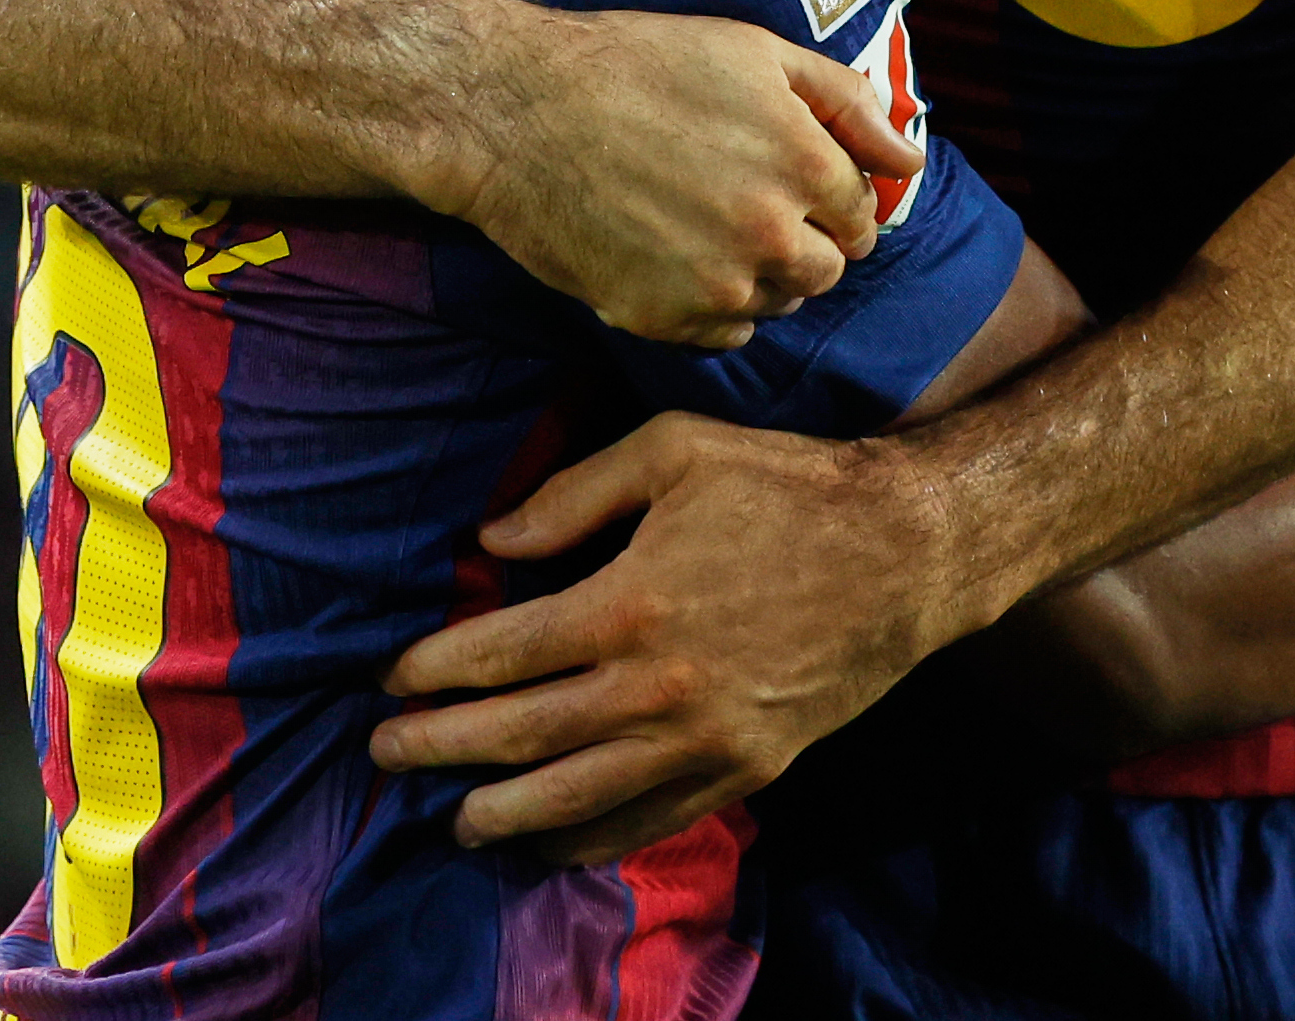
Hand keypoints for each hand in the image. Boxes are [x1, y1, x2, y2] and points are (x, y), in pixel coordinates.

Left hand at [370, 415, 972, 859]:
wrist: (908, 553)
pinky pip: (649, 821)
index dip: (436, 672)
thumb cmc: (789, 486)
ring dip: (500, 813)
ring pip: (575, 797)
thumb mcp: (677, 450)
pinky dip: (589, 842)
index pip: (503, 654)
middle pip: (522, 736)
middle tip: (386, 752)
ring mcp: (703, 741)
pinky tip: (549, 845)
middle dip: (441, 748)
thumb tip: (491, 539)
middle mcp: (658, 686)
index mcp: (632, 601)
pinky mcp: (745, 770)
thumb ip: (576, 491)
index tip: (392, 679)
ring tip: (452, 818)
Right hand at [446, 7, 915, 350]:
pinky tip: (670, 254)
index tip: (795, 184)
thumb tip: (911, 157)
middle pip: (827, 270)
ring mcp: (717, 286)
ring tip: (703, 224)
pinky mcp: (662, 320)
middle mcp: (774, 236)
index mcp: (808, 166)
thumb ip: (848, 102)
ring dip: (758, 276)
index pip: (862, 214)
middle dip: (803, 242)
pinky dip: (709, 306)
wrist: (519, 109)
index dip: (832, 199)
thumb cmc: (639, 64)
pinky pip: (722, 335)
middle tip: (747, 205)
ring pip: (777, 305)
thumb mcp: (756, 53)